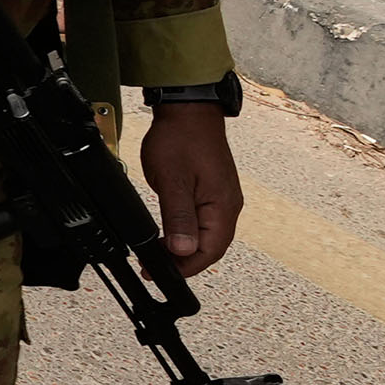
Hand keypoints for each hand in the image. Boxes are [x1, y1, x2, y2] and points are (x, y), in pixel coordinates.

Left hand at [139, 102, 242, 277]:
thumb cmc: (181, 140)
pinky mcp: (213, 192)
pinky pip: (204, 222)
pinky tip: (172, 236)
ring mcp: (222, 199)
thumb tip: (183, 251)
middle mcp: (228, 206)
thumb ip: (178, 218)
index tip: (162, 273)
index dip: (187, 267)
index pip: (210, 251)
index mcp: (223, 207)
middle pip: (211, 248)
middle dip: (185, 262)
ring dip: (186, 249)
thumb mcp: (173, 181)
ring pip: (207, 236)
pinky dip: (188, 234)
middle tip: (157, 268)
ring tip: (160, 256)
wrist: (188, 111)